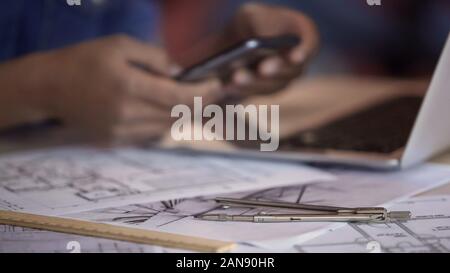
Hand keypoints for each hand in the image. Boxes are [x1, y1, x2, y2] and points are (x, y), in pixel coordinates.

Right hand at [31, 35, 223, 142]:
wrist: (48, 88)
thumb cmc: (84, 60)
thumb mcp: (119, 45)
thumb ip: (154, 57)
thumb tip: (180, 72)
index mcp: (129, 86)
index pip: (179, 96)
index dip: (204, 92)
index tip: (218, 84)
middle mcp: (127, 114)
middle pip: (178, 114)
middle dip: (200, 103)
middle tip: (212, 91)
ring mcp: (120, 132)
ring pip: (167, 127)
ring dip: (184, 114)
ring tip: (192, 98)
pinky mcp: (114, 141)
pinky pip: (150, 134)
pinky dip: (164, 122)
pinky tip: (165, 109)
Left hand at [227, 3, 319, 95]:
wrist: (236, 42)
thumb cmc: (251, 23)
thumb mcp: (252, 16)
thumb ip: (260, 25)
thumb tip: (258, 42)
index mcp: (302, 34)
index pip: (310, 42)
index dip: (305, 50)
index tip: (295, 56)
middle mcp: (297, 61)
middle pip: (291, 69)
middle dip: (276, 69)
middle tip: (263, 68)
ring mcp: (282, 80)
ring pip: (271, 86)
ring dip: (254, 83)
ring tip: (237, 77)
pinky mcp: (262, 92)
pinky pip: (253, 93)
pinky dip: (239, 89)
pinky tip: (223, 84)